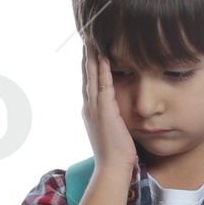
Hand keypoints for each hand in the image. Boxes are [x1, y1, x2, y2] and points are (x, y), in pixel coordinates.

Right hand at [81, 45, 135, 173]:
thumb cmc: (116, 152)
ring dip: (91, 57)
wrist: (112, 167)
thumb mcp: (113, 129)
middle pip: (85, 74)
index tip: (90, 48)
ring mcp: (94, 108)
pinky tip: (104, 56)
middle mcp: (89, 106)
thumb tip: (118, 109)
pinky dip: (101, 70)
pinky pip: (102, 85)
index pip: (89, 81)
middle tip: (87, 37)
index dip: (89, 64)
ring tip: (92, 39)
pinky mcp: (104, 111)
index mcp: (91, 110)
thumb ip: (113, 115)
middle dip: (86, 56)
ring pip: (90, 76)